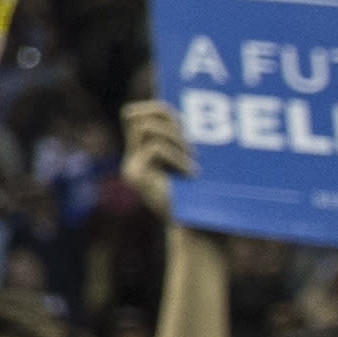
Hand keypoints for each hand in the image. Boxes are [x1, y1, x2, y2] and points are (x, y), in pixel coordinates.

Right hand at [121, 98, 193, 224]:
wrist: (199, 227)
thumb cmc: (205, 196)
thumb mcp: (193, 160)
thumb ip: (185, 141)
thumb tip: (187, 114)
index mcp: (145, 155)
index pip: (137, 116)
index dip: (156, 109)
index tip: (184, 119)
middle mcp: (133, 160)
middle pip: (137, 115)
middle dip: (169, 121)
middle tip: (191, 145)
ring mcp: (132, 167)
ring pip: (146, 127)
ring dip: (176, 139)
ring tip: (193, 159)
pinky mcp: (135, 176)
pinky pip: (155, 148)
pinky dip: (177, 156)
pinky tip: (191, 173)